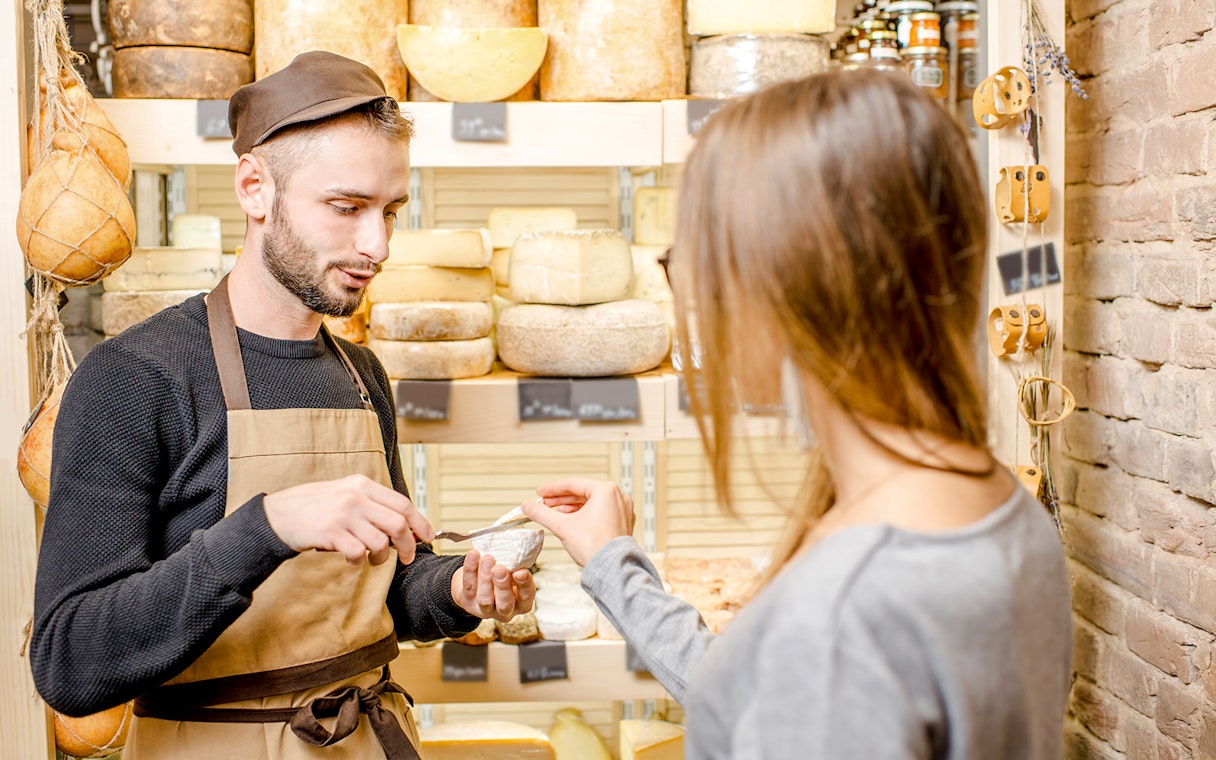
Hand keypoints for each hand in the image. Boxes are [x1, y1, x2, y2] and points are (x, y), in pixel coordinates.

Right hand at [262, 474, 433, 564]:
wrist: (279, 514)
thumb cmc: (314, 506)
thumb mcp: (346, 494)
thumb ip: (372, 505)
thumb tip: (406, 526)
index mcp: (362, 484)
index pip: (402, 503)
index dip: (420, 522)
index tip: (428, 536)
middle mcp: (356, 496)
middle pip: (398, 524)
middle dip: (408, 545)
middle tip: (407, 557)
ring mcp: (344, 514)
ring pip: (380, 542)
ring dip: (381, 557)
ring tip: (371, 558)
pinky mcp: (331, 532)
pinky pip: (358, 553)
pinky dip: (358, 560)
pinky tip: (351, 558)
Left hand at [451, 550, 536, 621]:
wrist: (477, 583)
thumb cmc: (500, 576)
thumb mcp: (513, 572)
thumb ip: (516, 566)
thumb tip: (518, 551)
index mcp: (521, 603)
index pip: (526, 596)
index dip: (524, 584)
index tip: (520, 572)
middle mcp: (505, 610)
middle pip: (505, 604)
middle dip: (502, 585)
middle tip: (499, 569)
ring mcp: (485, 610)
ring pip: (485, 599)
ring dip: (485, 578)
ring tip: (487, 559)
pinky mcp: (468, 603)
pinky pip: (469, 587)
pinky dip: (470, 570)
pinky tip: (474, 555)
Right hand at [521, 478, 633, 565]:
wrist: (612, 569)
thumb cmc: (597, 546)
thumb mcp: (562, 526)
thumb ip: (542, 513)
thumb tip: (529, 506)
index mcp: (606, 491)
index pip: (573, 484)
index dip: (552, 489)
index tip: (541, 493)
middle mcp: (618, 498)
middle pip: (582, 493)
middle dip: (561, 499)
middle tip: (545, 504)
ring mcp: (622, 511)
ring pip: (591, 503)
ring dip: (571, 508)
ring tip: (556, 514)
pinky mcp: (621, 524)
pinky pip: (599, 513)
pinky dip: (584, 515)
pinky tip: (573, 522)